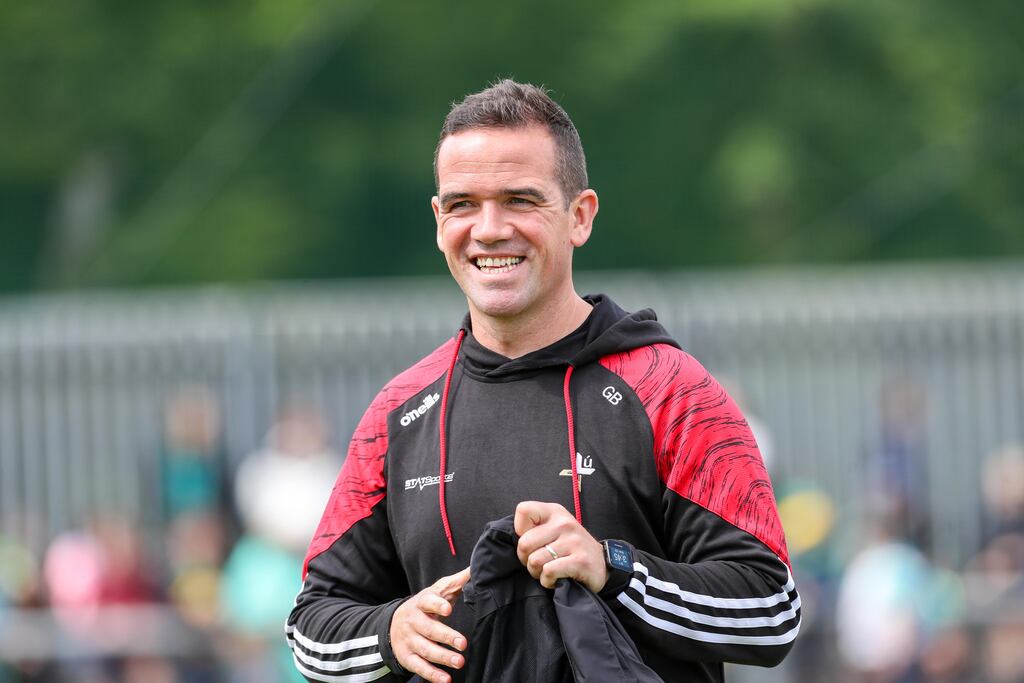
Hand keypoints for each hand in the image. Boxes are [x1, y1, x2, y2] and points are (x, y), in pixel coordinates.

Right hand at [389, 567, 469, 682]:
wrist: (393, 625)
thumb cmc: (424, 606)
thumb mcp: (436, 592)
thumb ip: (455, 582)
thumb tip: (475, 569)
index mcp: (420, 603)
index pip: (427, 602)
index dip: (437, 605)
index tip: (448, 608)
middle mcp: (413, 622)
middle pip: (429, 629)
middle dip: (446, 636)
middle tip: (463, 643)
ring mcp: (409, 641)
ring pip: (425, 649)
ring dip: (443, 657)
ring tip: (460, 662)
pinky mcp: (407, 658)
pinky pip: (420, 667)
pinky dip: (432, 674)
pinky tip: (446, 679)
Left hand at [514, 501, 607, 591]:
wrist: (601, 564)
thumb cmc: (570, 548)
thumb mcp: (554, 529)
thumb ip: (534, 528)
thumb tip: (511, 538)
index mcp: (554, 512)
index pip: (523, 510)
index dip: (520, 530)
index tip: (532, 541)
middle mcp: (564, 523)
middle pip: (524, 543)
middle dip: (526, 559)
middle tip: (538, 563)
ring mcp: (574, 541)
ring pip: (535, 561)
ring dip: (537, 573)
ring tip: (548, 571)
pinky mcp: (580, 560)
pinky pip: (549, 572)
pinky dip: (547, 581)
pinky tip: (555, 579)